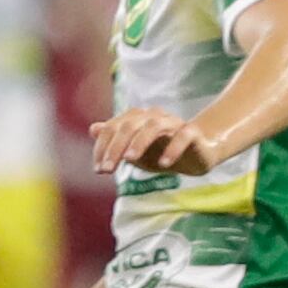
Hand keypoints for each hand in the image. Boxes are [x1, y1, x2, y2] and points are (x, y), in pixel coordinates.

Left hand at [91, 107, 215, 176]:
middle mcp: (152, 117)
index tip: (98, 169)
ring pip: (153, 126)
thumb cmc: (158, 152)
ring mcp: (173, 123)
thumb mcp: (132, 151)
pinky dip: (173, 148)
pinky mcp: (192, 132)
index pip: (112, 128)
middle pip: (129, 126)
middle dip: (115, 148)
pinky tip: (164, 164)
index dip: (102, 148)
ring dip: (139, 142)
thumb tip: (93, 128)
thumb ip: (113, 141)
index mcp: (135, 119)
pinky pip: (182, 136)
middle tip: (106, 170)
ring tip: (130, 160)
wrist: (195, 155)